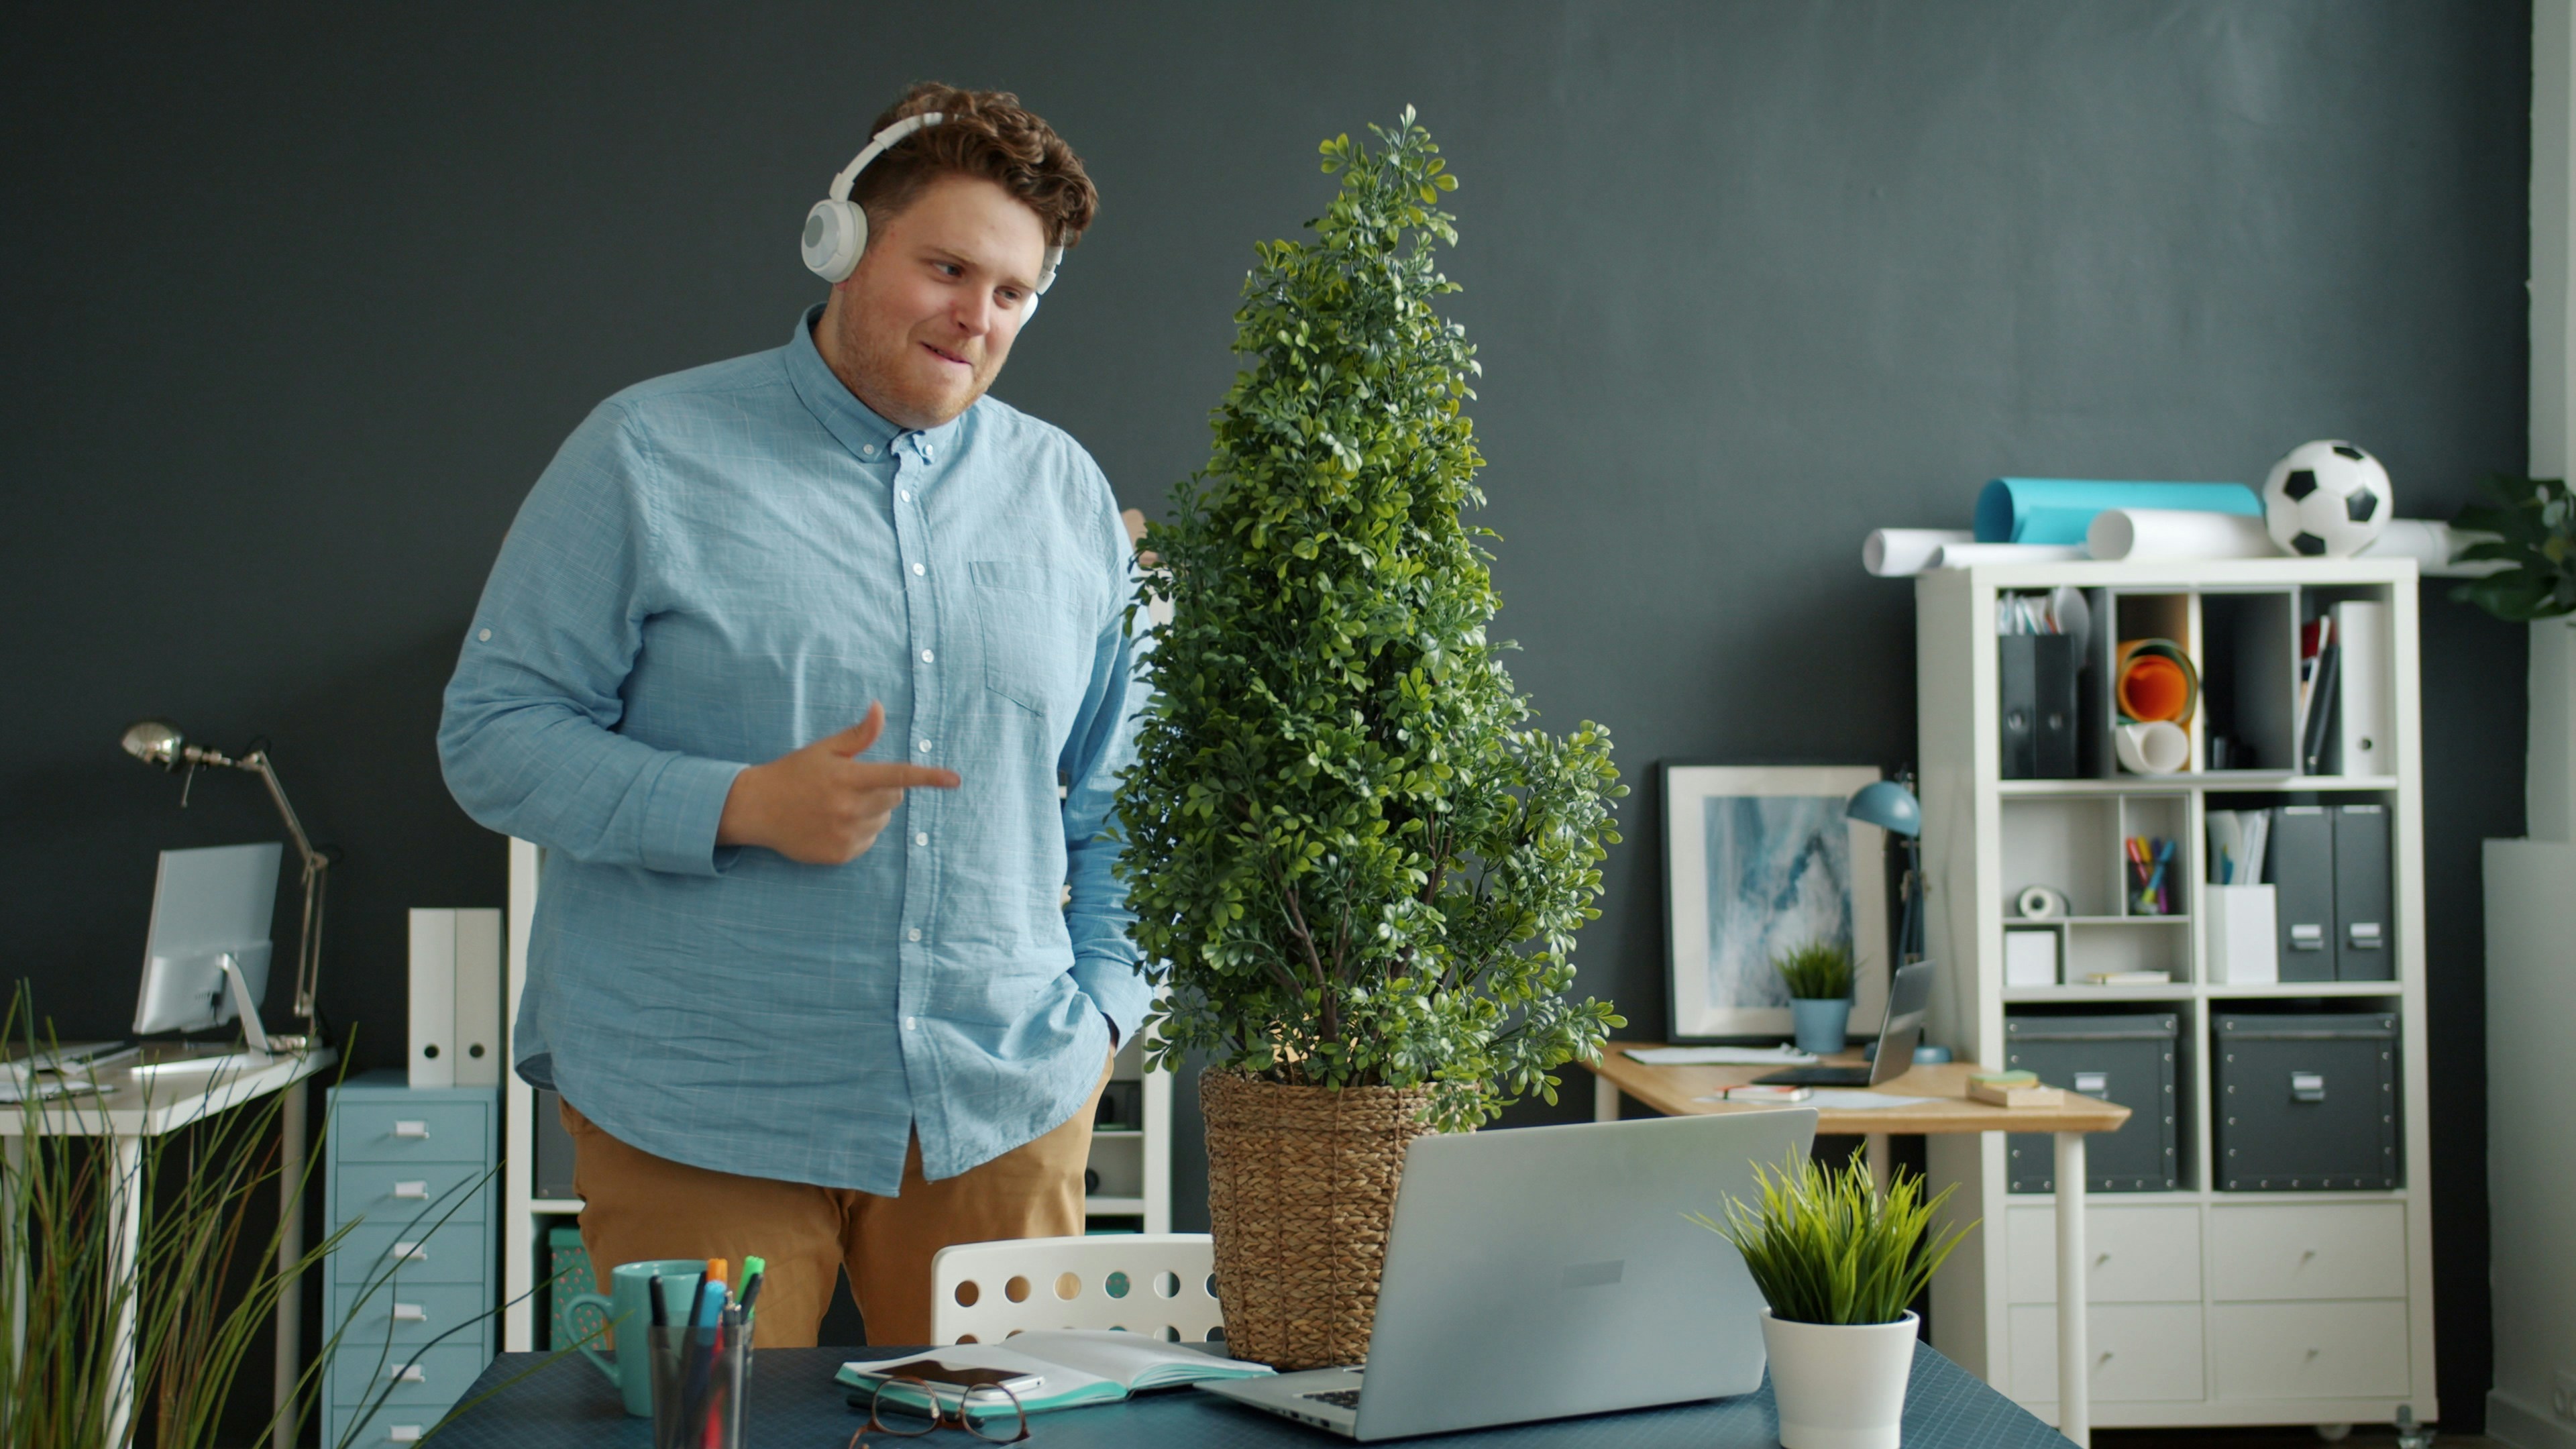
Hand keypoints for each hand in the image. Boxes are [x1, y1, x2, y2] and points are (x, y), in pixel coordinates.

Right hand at [716, 703, 960, 864]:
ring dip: (871, 811)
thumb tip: (879, 709)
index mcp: (848, 778)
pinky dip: (859, 831)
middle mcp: (849, 808)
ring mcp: (845, 834)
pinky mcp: (840, 854)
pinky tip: (832, 823)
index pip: (898, 776)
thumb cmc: (794, 774)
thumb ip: (858, 735)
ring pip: (883, 820)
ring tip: (837, 804)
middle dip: (883, 788)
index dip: (929, 777)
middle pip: (895, 797)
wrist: (757, 809)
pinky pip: (868, 841)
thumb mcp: (824, 750)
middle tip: (853, 784)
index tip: (954, 780)